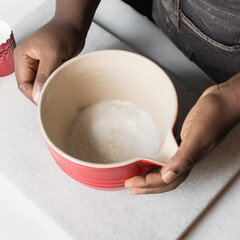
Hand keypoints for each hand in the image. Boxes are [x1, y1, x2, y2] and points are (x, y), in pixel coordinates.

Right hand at [14, 19, 84, 103]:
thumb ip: (44, 75)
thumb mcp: (52, 55)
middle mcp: (29, 62)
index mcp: (23, 57)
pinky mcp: (50, 67)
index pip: (23, 83)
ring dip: (49, 89)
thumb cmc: (62, 34)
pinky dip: (55, 84)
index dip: (33, 95)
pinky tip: (61, 87)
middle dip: (41, 93)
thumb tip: (37, 94)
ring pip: (41, 84)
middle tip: (52, 100)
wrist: (75, 27)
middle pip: (31, 86)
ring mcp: (40, 65)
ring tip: (58, 93)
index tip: (44, 102)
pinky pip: (50, 80)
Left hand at [125, 76, 239, 194]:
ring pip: (164, 169)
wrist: (222, 102)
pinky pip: (166, 156)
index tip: (130, 184)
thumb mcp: (197, 138)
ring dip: (150, 176)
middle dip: (146, 186)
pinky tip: (149, 159)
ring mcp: (183, 150)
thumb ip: (184, 158)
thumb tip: (167, 176)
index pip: (164, 180)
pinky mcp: (181, 141)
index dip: (146, 184)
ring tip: (137, 178)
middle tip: (130, 187)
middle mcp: (185, 159)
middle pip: (163, 179)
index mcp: (188, 161)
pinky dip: (155, 161)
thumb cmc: (213, 117)